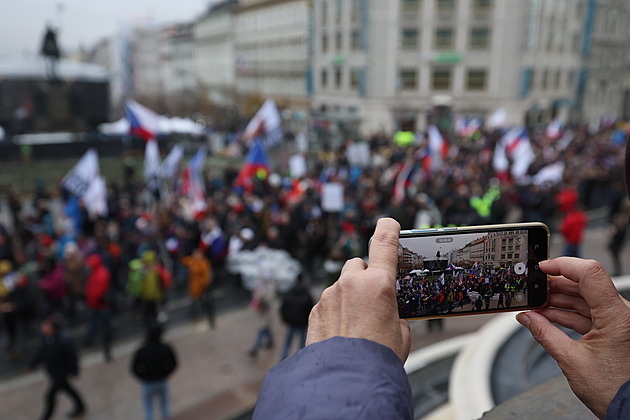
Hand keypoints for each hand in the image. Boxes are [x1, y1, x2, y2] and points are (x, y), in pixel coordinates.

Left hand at [306, 218, 410, 361]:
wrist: (346, 380)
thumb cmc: (376, 358)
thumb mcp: (401, 333)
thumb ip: (394, 313)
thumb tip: (387, 314)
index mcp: (379, 285)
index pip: (384, 243)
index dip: (388, 229)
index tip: (388, 223)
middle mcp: (351, 283)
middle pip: (359, 265)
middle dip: (366, 277)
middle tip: (373, 299)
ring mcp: (330, 295)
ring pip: (342, 285)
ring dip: (349, 296)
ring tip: (356, 324)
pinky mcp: (315, 308)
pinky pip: (329, 301)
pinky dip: (335, 310)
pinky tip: (341, 331)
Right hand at [516, 257, 629, 417]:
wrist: (627, 409)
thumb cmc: (612, 390)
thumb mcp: (571, 360)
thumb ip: (544, 334)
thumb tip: (527, 318)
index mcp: (617, 316)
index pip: (590, 273)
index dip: (564, 265)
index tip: (543, 267)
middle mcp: (620, 314)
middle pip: (583, 284)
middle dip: (554, 285)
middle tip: (532, 291)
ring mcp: (615, 321)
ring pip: (582, 298)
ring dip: (557, 300)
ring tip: (535, 307)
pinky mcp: (610, 330)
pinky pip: (585, 313)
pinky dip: (564, 313)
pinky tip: (545, 316)